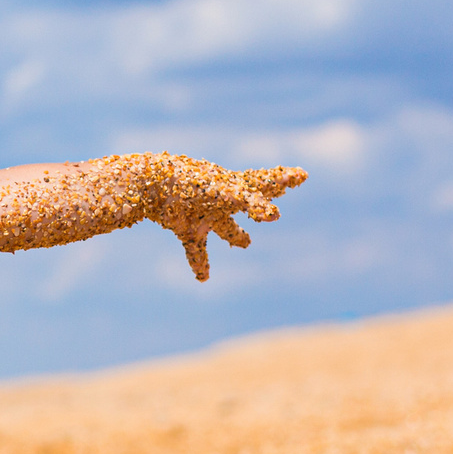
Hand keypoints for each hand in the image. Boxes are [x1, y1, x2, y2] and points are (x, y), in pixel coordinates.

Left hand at [130, 155, 307, 281]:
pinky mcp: (186, 227)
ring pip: (224, 227)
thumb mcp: (225, 192)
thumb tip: (275, 215)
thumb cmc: (189, 182)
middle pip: (248, 201)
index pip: (264, 183)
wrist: (148, 183)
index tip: (303, 175)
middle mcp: (220, 199)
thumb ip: (252, 203)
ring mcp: (203, 213)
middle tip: (276, 207)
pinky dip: (200, 263)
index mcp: (233, 185)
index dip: (285, 179)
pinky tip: (204, 278)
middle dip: (263, 203)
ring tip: (246, 243)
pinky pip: (195, 248)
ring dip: (236, 235)